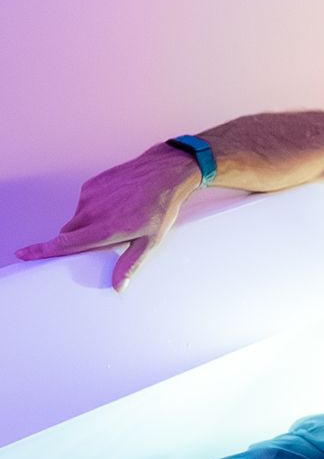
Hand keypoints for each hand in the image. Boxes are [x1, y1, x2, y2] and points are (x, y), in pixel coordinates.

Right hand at [15, 146, 201, 289]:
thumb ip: (130, 264)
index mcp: (105, 229)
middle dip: (77, 242)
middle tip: (101, 240)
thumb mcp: (150, 240)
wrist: (164, 172)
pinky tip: (114, 204)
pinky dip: (92, 209)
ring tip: (117, 217)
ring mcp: (89, 197)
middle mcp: (92, 213)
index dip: (42, 251)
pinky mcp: (90, 185)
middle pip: (68, 235)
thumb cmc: (160, 207)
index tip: (24, 254)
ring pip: (76, 220)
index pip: (65, 244)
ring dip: (88, 225)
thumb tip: (119, 286)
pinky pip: (82, 205)